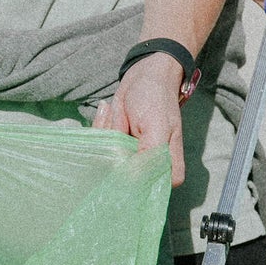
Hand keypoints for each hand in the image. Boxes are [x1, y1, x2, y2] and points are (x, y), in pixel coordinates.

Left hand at [97, 54, 188, 184]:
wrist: (146, 74)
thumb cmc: (156, 99)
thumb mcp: (157, 126)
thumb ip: (149, 155)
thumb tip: (134, 181)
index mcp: (167, 166)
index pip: (148, 190)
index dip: (130, 181)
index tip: (120, 160)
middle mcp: (147, 164)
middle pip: (119, 173)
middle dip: (113, 146)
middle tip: (122, 122)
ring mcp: (129, 154)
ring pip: (105, 155)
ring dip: (107, 129)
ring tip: (120, 113)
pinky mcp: (115, 142)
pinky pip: (99, 141)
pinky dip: (101, 123)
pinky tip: (111, 109)